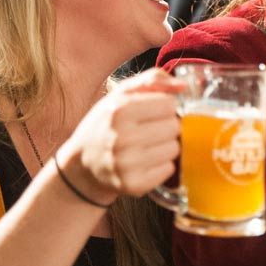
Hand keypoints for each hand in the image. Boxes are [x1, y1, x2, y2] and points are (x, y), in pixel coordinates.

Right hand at [59, 69, 182, 201]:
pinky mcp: (133, 185)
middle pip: (175, 127)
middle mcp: (122, 138)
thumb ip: (152, 80)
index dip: (163, 107)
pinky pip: (169, 169)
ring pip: (175, 148)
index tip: (150, 113)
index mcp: (120, 111)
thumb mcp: (120, 94)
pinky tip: (144, 162)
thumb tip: (183, 86)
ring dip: (165, 146)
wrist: (82, 165)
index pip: (170, 104)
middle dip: (165, 126)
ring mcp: (127, 164)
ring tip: (145, 146)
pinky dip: (161, 165)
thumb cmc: (105, 125)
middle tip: (147, 131)